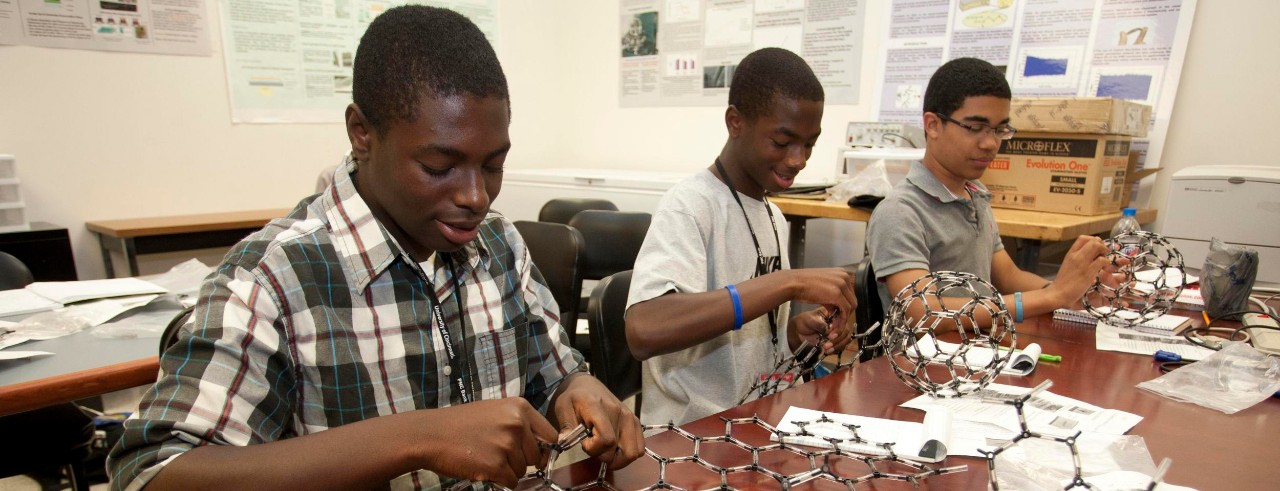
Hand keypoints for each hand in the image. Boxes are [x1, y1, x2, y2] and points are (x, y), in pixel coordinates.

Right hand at [421, 399, 557, 487]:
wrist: (430, 435)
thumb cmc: (460, 424)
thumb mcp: (494, 412)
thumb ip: (518, 424)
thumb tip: (541, 446)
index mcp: (520, 408)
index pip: (550, 434)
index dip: (541, 447)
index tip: (531, 453)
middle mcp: (517, 424)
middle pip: (536, 456)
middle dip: (520, 460)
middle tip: (497, 454)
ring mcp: (507, 445)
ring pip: (522, 470)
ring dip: (507, 470)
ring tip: (485, 457)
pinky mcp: (496, 465)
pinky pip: (511, 482)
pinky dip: (499, 480)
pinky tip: (483, 468)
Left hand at [551, 373, 644, 469]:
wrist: (587, 384)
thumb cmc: (574, 398)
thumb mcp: (562, 408)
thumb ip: (565, 426)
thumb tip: (564, 442)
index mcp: (598, 407)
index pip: (606, 439)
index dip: (594, 449)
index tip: (584, 444)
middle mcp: (619, 412)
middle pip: (619, 450)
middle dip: (604, 456)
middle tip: (593, 447)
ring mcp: (629, 417)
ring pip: (633, 452)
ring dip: (618, 458)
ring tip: (605, 451)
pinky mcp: (635, 421)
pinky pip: (640, 447)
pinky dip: (628, 453)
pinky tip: (615, 448)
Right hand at [782, 268, 856, 325]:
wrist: (793, 283)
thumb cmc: (802, 284)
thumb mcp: (822, 286)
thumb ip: (832, 295)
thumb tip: (836, 307)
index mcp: (842, 273)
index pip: (850, 292)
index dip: (846, 305)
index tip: (839, 314)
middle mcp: (845, 277)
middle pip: (853, 299)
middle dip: (846, 313)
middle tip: (837, 321)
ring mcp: (842, 285)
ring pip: (851, 306)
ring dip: (844, 318)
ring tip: (835, 325)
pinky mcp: (837, 294)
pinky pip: (845, 310)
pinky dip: (842, 320)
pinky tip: (834, 325)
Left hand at [789, 308, 852, 354]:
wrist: (799, 331)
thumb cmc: (805, 321)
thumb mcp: (811, 320)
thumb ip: (820, 324)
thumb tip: (828, 329)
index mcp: (834, 314)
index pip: (842, 321)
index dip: (839, 329)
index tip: (830, 336)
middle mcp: (837, 323)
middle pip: (846, 331)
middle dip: (837, 340)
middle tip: (827, 344)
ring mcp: (837, 332)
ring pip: (845, 340)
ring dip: (837, 346)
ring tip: (826, 349)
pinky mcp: (835, 341)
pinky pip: (841, 346)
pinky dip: (836, 350)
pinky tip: (827, 351)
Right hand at [1049, 235, 1110, 308]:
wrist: (1058, 294)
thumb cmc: (1063, 283)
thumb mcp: (1068, 266)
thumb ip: (1077, 259)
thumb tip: (1089, 255)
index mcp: (1070, 254)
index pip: (1082, 238)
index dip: (1093, 240)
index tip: (1097, 248)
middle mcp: (1076, 256)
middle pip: (1093, 240)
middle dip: (1102, 245)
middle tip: (1104, 254)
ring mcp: (1082, 263)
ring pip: (1097, 246)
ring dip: (1105, 252)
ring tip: (1105, 261)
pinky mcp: (1088, 272)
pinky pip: (1102, 260)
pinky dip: (1107, 263)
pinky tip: (1105, 269)